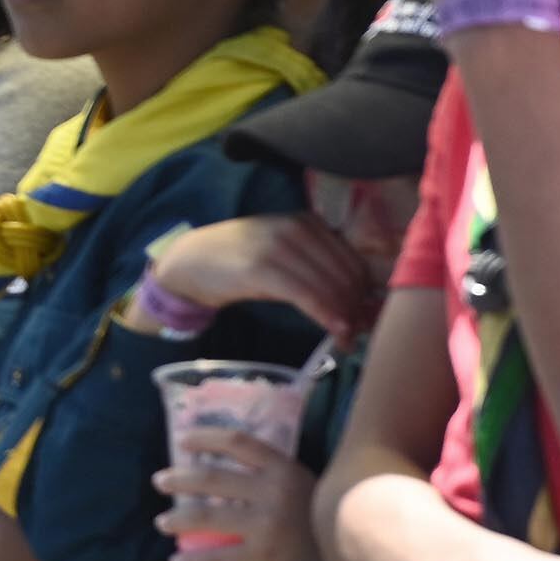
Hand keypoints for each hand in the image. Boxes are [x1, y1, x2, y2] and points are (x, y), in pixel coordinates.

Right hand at [141, 212, 379, 343]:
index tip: (367, 318)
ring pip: (330, 286)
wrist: (192, 261)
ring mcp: (278, 246)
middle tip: (358, 333)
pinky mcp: (261, 268)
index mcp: (307, 222)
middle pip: (346, 274)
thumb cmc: (241, 261)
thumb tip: (360, 299)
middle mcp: (296, 228)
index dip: (366, 293)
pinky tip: (336, 331)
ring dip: (345, 317)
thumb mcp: (282, 252)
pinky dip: (326, 315)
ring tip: (347, 338)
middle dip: (358, 308)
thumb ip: (317, 265)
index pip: (353, 260)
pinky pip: (306, 295)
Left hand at [156, 429, 322, 560]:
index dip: (206, 437)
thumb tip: (216, 460)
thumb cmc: (317, 511)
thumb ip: (266, 470)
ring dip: (179, 519)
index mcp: (281, 468)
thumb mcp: (298, 479)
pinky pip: (221, 558)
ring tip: (162, 522)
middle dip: (180, 479)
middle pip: (213, 478)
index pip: (237, 442)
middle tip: (160, 482)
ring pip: (210, 516)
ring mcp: (266, 524)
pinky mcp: (264, 555)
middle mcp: (272, 492)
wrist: (349, 549)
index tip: (182, 440)